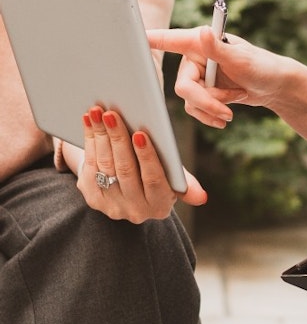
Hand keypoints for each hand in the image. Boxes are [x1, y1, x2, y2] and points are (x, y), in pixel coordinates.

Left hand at [77, 104, 207, 223]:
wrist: (130, 188)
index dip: (146, 156)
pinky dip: (89, 141)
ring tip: (99, 112)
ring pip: (105, 166)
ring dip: (100, 136)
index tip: (140, 133)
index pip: (153, 180)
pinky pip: (89, 167)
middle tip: (112, 114)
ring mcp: (112, 206)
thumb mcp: (174, 178)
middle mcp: (135, 211)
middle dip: (118, 139)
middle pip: (125, 170)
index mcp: (160, 205)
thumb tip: (202, 197)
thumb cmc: (157, 175)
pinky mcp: (93, 198)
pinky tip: (89, 122)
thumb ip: (185, 183)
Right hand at [146, 26, 284, 128]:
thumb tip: (203, 32)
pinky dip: (209, 115)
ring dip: (211, 109)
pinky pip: (195, 109)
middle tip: (226, 111)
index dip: (150, 39)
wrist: (275, 87)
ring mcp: (198, 76)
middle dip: (206, 101)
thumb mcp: (241, 59)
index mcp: (200, 43)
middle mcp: (195, 58)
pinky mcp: (203, 91)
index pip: (170, 40)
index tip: (132, 36)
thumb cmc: (262, 66)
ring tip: (232, 109)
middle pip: (183, 86)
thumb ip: (218, 49)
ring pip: (189, 101)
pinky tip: (225, 117)